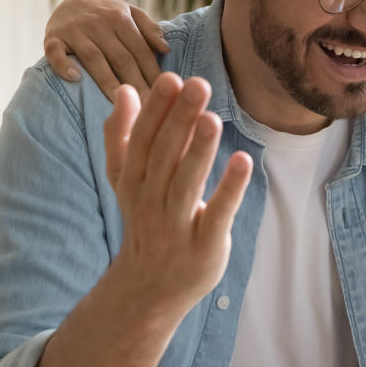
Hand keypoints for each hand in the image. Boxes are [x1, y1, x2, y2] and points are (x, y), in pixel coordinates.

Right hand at [45, 0, 169, 99]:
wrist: (68, 3)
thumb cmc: (106, 15)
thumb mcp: (130, 13)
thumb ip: (150, 29)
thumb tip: (166, 49)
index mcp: (121, 18)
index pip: (140, 50)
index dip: (152, 73)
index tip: (162, 96)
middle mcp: (99, 23)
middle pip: (120, 58)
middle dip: (135, 84)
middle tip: (147, 108)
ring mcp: (74, 30)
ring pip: (93, 58)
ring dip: (107, 81)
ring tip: (119, 103)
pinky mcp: (52, 37)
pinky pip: (56, 52)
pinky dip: (64, 65)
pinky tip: (75, 79)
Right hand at [104, 72, 251, 314]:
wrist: (148, 288)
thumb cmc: (145, 220)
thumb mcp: (126, 180)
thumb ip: (122, 136)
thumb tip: (124, 90)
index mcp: (134, 180)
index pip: (143, 140)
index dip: (156, 110)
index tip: (170, 78)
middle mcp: (152, 200)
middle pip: (165, 156)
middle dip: (180, 119)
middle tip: (198, 84)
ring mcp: (177, 225)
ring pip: (186, 184)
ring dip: (200, 151)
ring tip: (213, 118)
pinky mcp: (205, 245)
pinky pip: (216, 215)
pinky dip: (229, 190)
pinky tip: (243, 161)